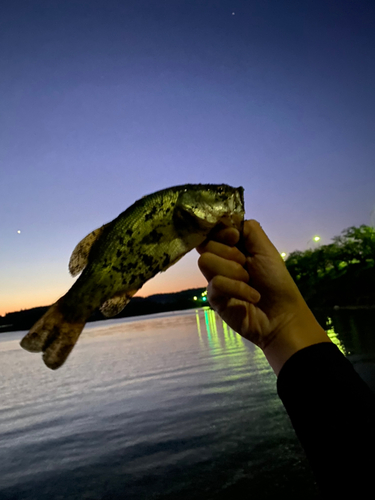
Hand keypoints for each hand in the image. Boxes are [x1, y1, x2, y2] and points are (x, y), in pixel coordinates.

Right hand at [197, 220, 329, 373]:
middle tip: (247, 264)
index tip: (235, 237)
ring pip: (206, 261)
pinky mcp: (214, 298)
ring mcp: (215, 279)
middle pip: (206, 244)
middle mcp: (220, 261)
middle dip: (230, 253)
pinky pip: (216, 283)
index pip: (211, 230)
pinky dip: (238, 288)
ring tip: (249, 281)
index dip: (219, 231)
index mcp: (231, 247)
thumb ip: (248, 229)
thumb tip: (227, 218)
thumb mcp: (265, 248)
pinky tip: (252, 296)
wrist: (282, 314)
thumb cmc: (276, 281)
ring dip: (233, 270)